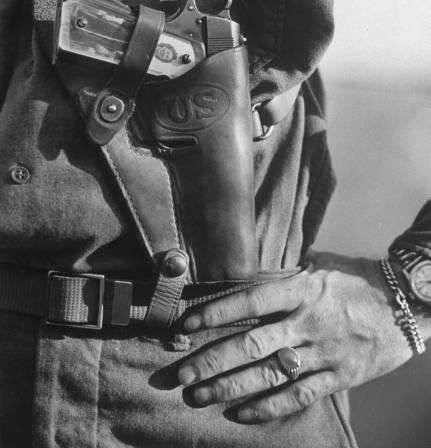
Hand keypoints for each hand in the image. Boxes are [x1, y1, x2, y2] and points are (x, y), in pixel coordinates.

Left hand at [177, 252, 415, 422]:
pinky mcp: (340, 375)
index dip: (217, 312)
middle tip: (181, 373)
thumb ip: (284, 276)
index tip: (187, 323)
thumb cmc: (358, 278)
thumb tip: (247, 278)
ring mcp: (324, 352)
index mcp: (302, 289)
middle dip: (212, 360)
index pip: (250, 301)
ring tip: (199, 396)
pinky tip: (242, 414)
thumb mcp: (319, 266)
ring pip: (270, 374)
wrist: (408, 301)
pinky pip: (300, 396)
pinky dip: (270, 406)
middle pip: (252, 344)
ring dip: (230, 387)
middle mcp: (308, 321)